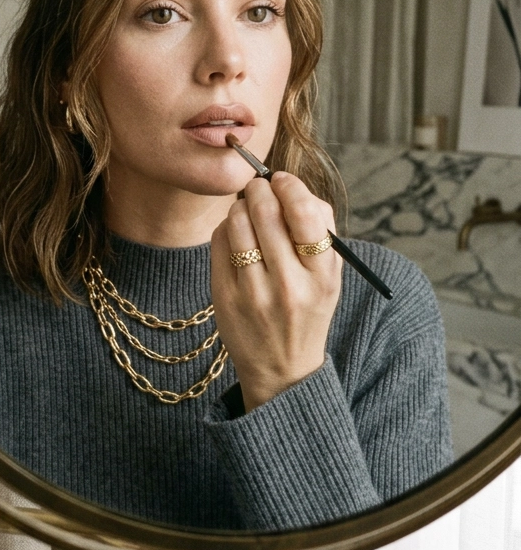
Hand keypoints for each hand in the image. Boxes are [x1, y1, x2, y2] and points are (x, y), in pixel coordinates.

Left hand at [210, 171, 341, 409]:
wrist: (283, 369)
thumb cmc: (308, 308)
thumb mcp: (329, 275)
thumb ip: (320, 227)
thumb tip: (291, 184)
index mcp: (322, 277)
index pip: (305, 214)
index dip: (290, 186)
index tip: (281, 180)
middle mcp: (289, 286)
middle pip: (266, 212)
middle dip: (259, 189)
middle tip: (258, 186)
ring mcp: (253, 294)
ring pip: (238, 223)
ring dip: (240, 206)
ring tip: (247, 209)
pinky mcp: (224, 297)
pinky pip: (220, 242)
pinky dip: (226, 227)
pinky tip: (236, 234)